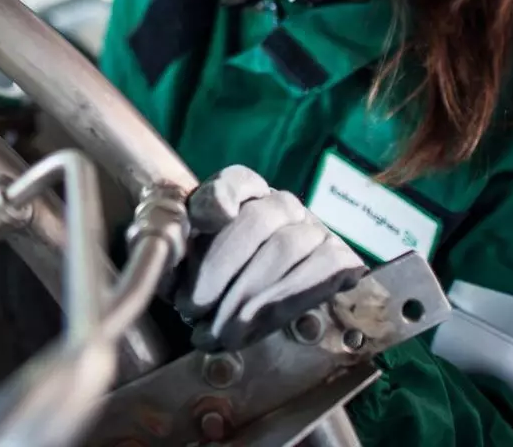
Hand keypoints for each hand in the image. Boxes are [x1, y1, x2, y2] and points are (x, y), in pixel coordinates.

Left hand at [177, 165, 366, 350]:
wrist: (250, 303)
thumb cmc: (209, 279)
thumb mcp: (182, 262)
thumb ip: (173, 245)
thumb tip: (193, 229)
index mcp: (242, 193)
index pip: (234, 181)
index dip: (222, 195)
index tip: (211, 218)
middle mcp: (282, 203)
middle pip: (257, 220)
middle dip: (220, 270)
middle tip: (193, 310)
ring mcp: (314, 228)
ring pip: (286, 248)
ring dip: (247, 296)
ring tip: (217, 332)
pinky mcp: (339, 256)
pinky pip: (320, 270)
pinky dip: (284, 300)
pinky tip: (254, 327)